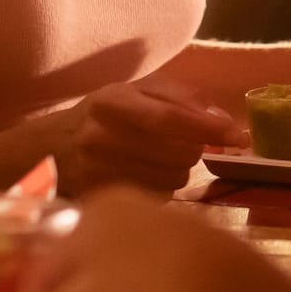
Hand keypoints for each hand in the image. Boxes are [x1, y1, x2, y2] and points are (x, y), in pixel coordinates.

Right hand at [45, 80, 246, 196]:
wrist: (50, 149)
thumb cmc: (106, 115)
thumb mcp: (138, 91)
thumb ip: (184, 98)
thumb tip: (224, 119)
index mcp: (113, 102)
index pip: (169, 117)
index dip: (209, 128)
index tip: (241, 137)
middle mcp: (101, 137)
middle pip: (178, 152)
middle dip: (194, 148)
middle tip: (182, 143)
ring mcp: (98, 172)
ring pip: (173, 178)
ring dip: (179, 169)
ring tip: (158, 158)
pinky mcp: (101, 200)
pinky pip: (157, 198)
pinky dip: (163, 187)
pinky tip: (146, 175)